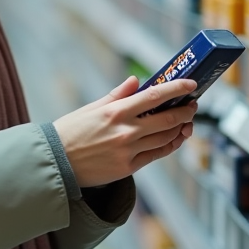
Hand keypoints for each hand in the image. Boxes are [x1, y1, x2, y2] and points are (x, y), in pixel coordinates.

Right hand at [53, 76, 197, 188]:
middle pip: (167, 118)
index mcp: (116, 111)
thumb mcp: (91, 107)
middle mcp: (126, 130)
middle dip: (185, 111)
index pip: (155, 96)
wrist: (56, 162)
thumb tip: (136, 81)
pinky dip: (169, 146)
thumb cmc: (70, 131)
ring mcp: (129, 151)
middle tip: (193, 105)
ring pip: (165, 138)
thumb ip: (117, 95)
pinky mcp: (128, 167)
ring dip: (180, 128)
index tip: (191, 85)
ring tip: (186, 122)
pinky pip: (156, 155)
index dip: (177, 89)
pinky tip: (174, 139)